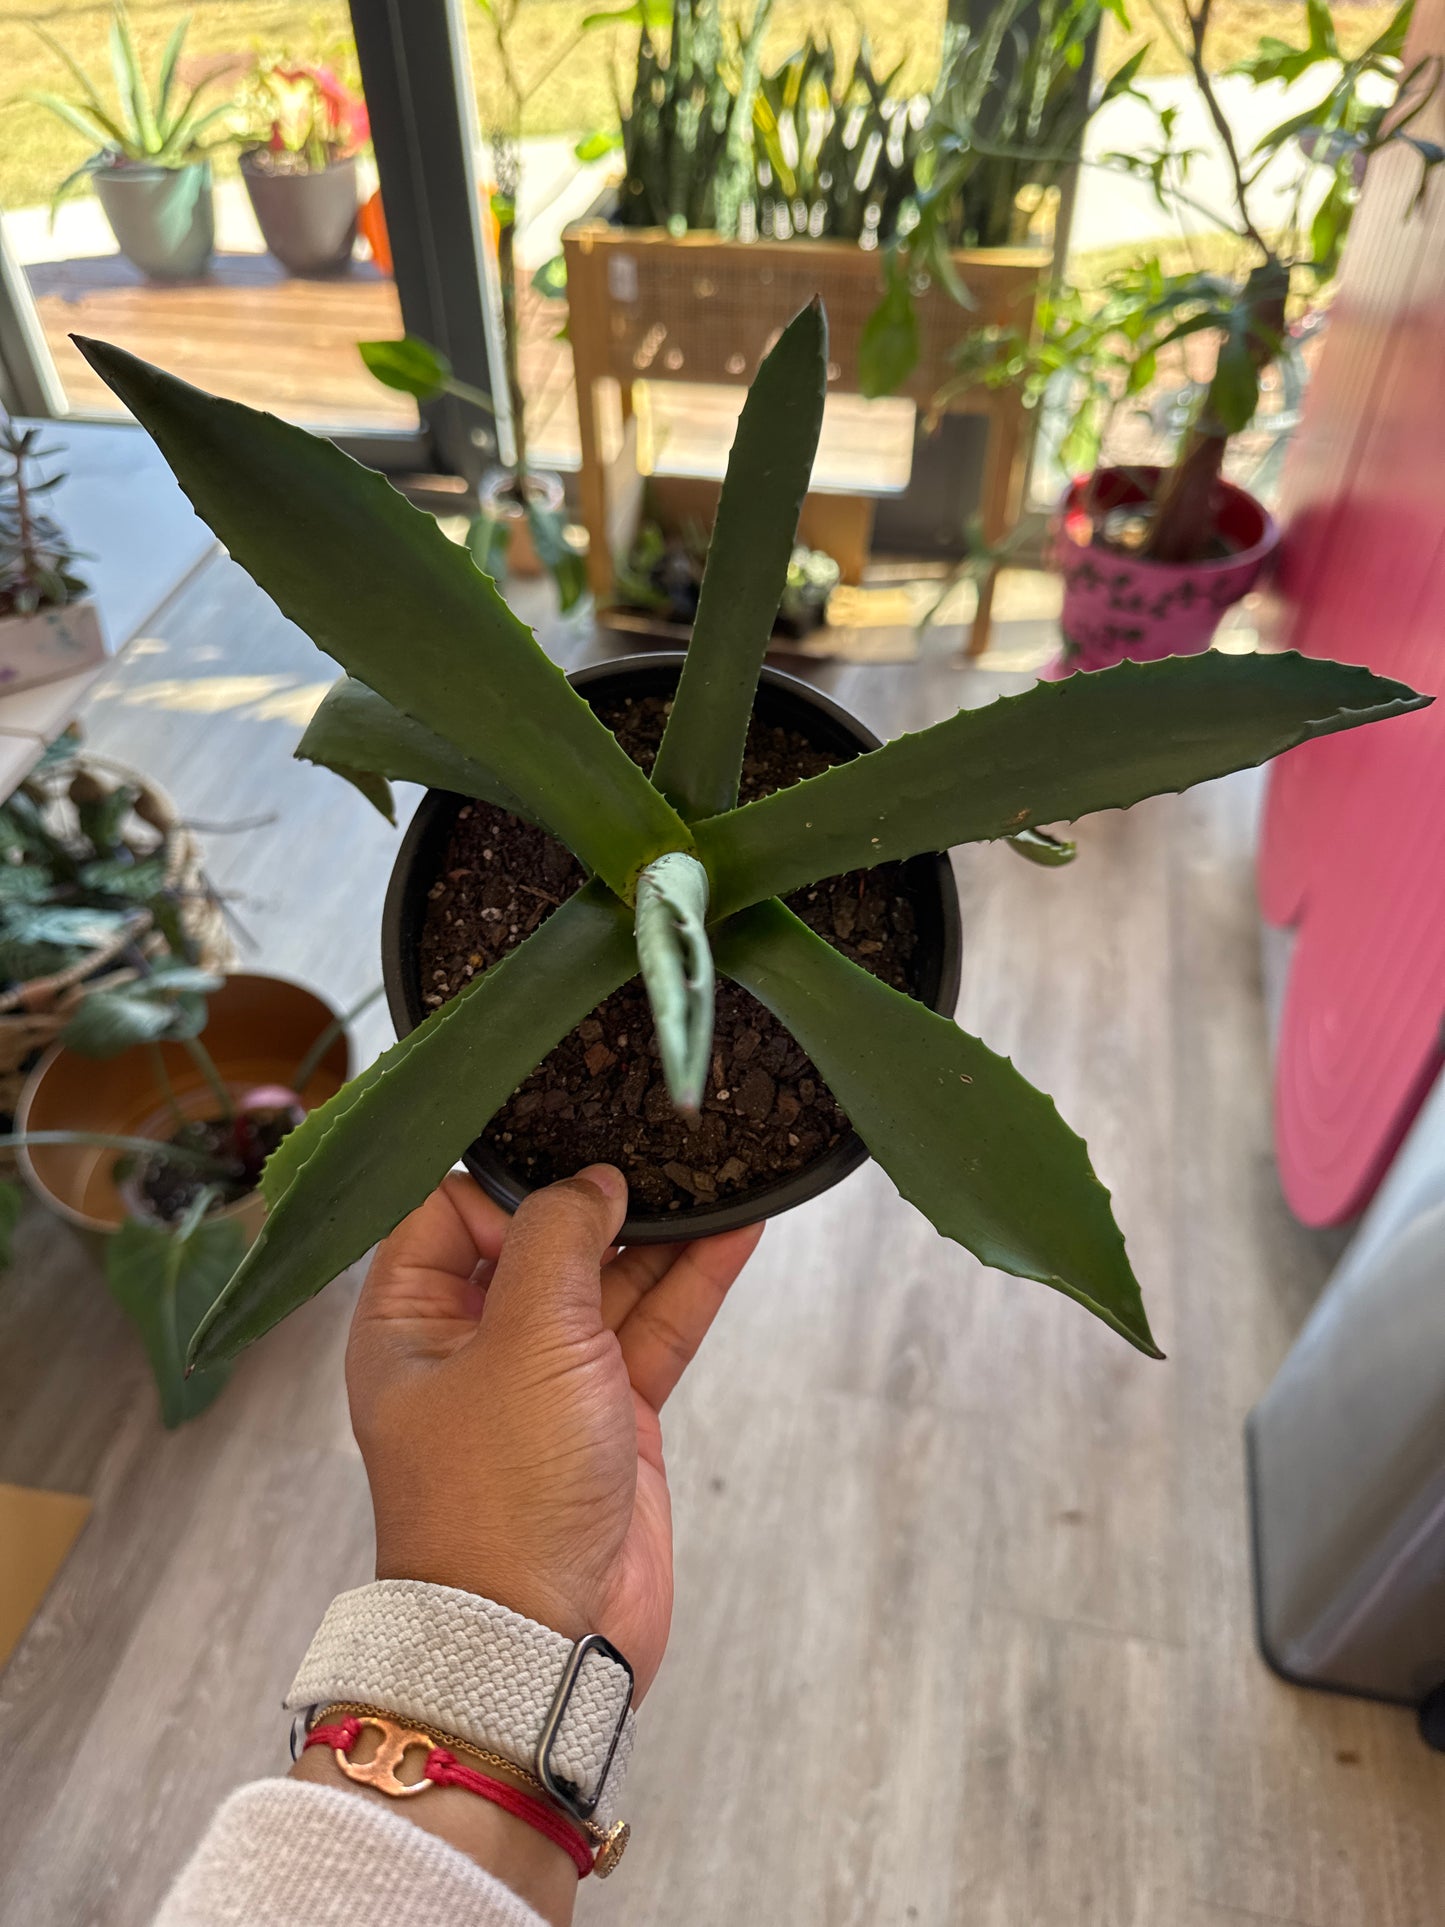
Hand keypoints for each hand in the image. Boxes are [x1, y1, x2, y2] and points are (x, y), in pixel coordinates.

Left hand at [346, 1165, 762, 1700]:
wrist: (547, 1640)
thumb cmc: (502, 1494)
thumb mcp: (523, 1338)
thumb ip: (558, 1240)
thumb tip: (592, 1182)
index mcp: (410, 1322)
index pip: (445, 1212)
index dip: (504, 1182)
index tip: (566, 1163)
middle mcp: (473, 1344)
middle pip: (537, 1241)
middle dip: (596, 1197)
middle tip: (652, 1146)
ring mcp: (546, 1381)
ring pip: (607, 1282)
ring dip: (658, 1234)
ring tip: (713, 1173)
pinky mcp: (610, 1416)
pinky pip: (652, 1330)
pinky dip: (691, 1283)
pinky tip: (736, 1232)